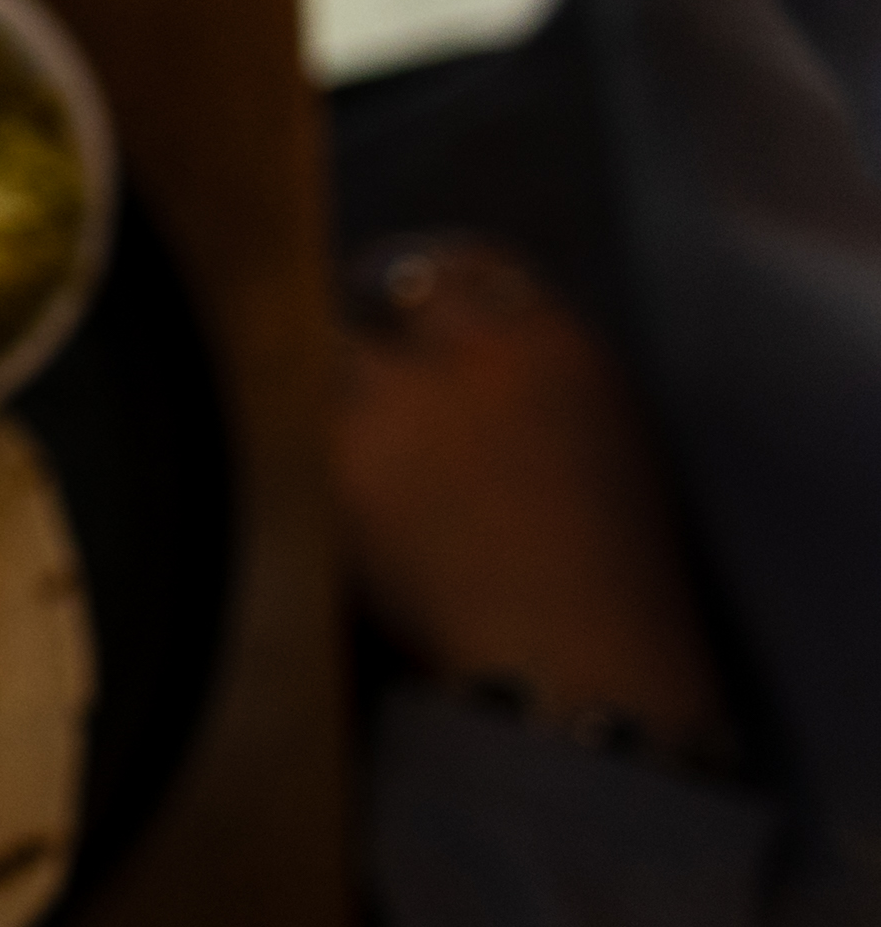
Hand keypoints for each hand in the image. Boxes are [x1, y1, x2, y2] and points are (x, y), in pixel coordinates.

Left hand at [334, 238, 729, 749]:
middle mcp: (472, 350)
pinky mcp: (341, 456)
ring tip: (374, 456)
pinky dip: (329, 458)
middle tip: (368, 362)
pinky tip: (363, 508)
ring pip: (340, 356)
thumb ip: (536, 382)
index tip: (403, 300)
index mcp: (554, 341)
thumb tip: (471, 354)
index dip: (429, 284)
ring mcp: (399, 397)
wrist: (577, 660)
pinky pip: (313, 432)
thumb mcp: (605, 447)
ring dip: (348, 392)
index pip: (470, 266)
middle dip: (377, 318)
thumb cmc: (613, 580)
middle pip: (392, 288)